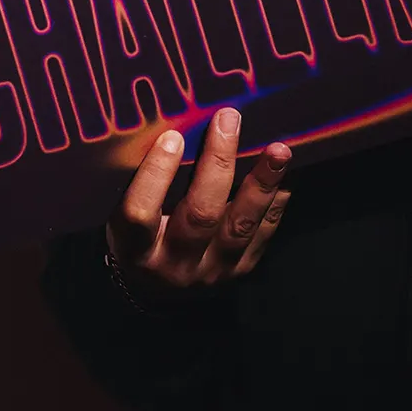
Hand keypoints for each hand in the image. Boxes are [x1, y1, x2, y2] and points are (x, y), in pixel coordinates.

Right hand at [107, 107, 291, 303]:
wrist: (161, 289)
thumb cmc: (141, 235)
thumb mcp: (124, 214)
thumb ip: (143, 181)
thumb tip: (174, 124)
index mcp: (135, 248)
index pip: (140, 213)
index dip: (156, 175)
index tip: (172, 136)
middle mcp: (173, 264)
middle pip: (200, 215)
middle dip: (218, 164)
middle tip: (229, 120)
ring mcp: (212, 271)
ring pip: (240, 226)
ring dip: (261, 183)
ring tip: (278, 149)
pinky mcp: (240, 270)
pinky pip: (263, 232)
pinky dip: (276, 199)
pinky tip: (287, 171)